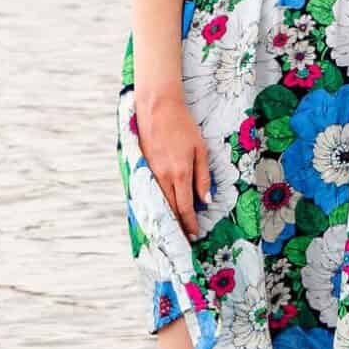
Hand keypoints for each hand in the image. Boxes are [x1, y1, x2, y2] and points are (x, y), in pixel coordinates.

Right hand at [139, 89, 211, 231]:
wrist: (157, 108)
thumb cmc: (183, 126)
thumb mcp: (200, 149)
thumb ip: (203, 176)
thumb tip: (205, 200)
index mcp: (180, 173)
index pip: (184, 207)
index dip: (189, 223)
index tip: (194, 234)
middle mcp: (163, 177)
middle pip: (169, 209)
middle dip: (177, 226)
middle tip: (183, 240)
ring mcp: (150, 173)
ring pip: (158, 202)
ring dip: (166, 217)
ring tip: (173, 230)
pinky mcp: (143, 167)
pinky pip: (150, 191)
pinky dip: (156, 203)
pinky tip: (160, 209)